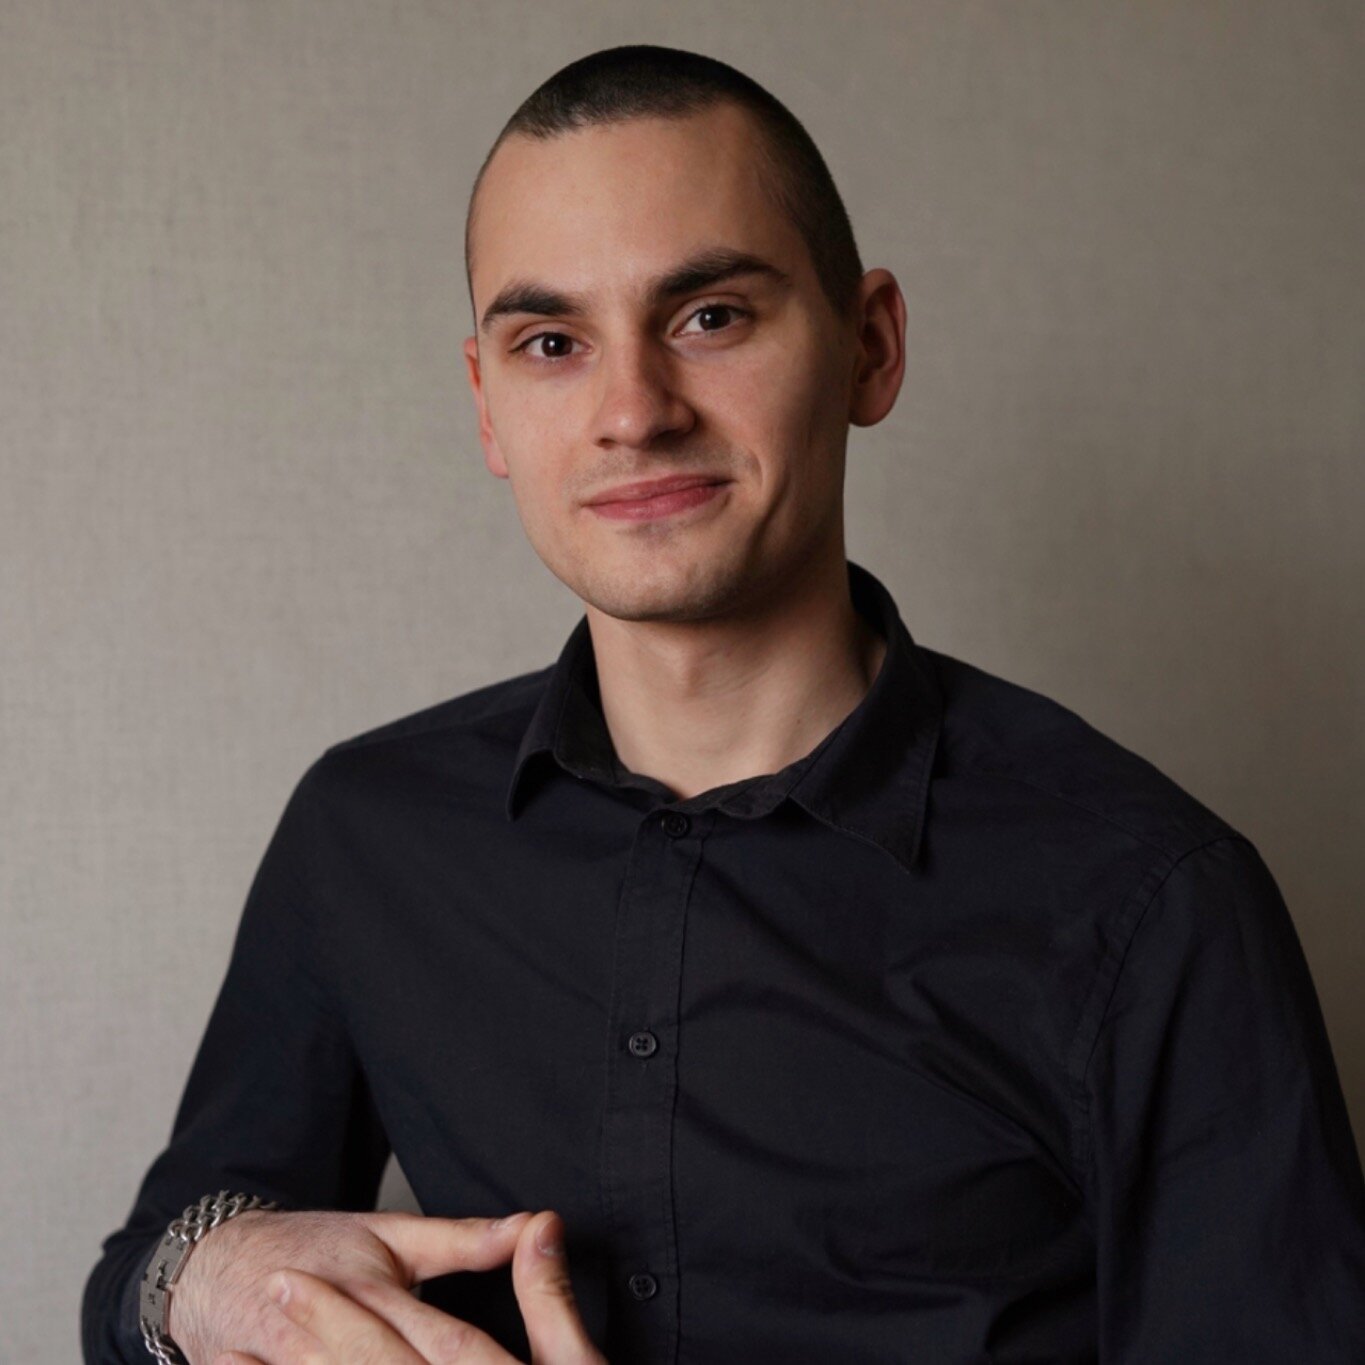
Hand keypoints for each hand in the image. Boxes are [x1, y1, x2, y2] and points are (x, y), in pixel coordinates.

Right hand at [167, 1206, 604, 1363]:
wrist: (217, 1263)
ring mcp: (286, 1361)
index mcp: (372, 1290)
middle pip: (390, 1363)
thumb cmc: (314, 1247)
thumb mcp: (392, 1234)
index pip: (441, 1339)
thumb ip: (463, 1239)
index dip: (484, 1362)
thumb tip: (538, 1223)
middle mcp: (328, 1331)